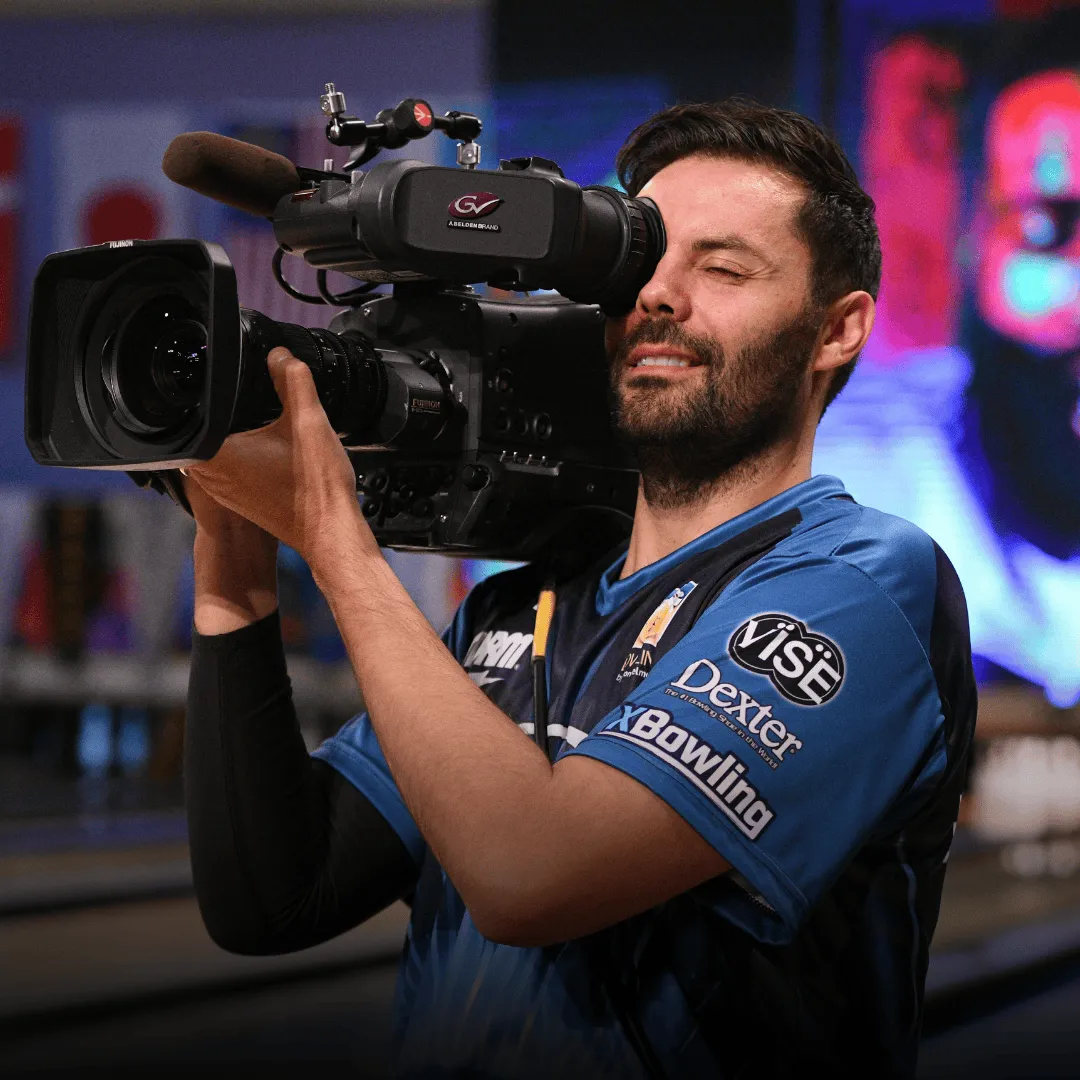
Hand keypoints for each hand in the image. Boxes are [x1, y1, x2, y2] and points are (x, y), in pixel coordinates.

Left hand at [187, 348, 373, 568]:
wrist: (331, 532)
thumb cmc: (317, 487)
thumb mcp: (309, 421)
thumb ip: (292, 380)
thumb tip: (280, 355)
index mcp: (219, 452)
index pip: (192, 414)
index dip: (204, 395)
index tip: (219, 384)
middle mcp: (212, 476)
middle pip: (199, 433)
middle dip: (216, 416)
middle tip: (238, 400)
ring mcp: (224, 493)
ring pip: (210, 454)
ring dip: (225, 439)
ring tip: (249, 422)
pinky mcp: (239, 503)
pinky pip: (224, 472)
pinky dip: (237, 459)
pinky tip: (262, 451)